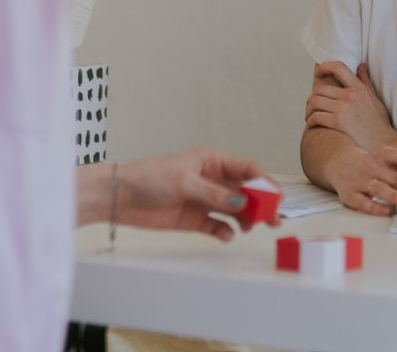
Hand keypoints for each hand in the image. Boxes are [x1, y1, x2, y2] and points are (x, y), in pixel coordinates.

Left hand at [85, 148, 278, 241]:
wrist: (120, 197)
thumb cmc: (150, 178)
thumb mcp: (185, 182)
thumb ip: (215, 195)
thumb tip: (242, 204)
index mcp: (212, 161)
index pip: (245, 169)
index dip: (263, 181)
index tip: (276, 195)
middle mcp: (212, 180)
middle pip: (244, 192)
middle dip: (259, 204)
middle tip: (273, 219)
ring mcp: (204, 200)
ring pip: (234, 210)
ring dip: (245, 219)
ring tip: (249, 228)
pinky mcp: (194, 219)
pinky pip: (217, 226)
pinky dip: (224, 231)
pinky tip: (225, 234)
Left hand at [305, 62, 395, 150]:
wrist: (384, 145)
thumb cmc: (379, 124)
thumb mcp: (375, 99)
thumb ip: (366, 81)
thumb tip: (360, 65)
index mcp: (359, 88)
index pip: (338, 67)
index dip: (324, 67)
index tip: (318, 73)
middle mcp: (350, 96)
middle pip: (319, 89)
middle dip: (311, 98)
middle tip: (311, 107)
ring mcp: (344, 108)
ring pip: (314, 102)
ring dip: (308, 110)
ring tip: (310, 117)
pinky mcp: (338, 122)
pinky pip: (315, 117)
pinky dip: (310, 121)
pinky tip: (313, 125)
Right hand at [327, 145, 396, 216]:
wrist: (340, 163)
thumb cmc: (375, 166)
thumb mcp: (396, 166)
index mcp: (386, 154)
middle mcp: (373, 164)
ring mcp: (360, 179)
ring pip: (380, 188)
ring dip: (395, 195)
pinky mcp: (350, 194)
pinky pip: (363, 202)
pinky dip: (375, 207)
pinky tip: (387, 211)